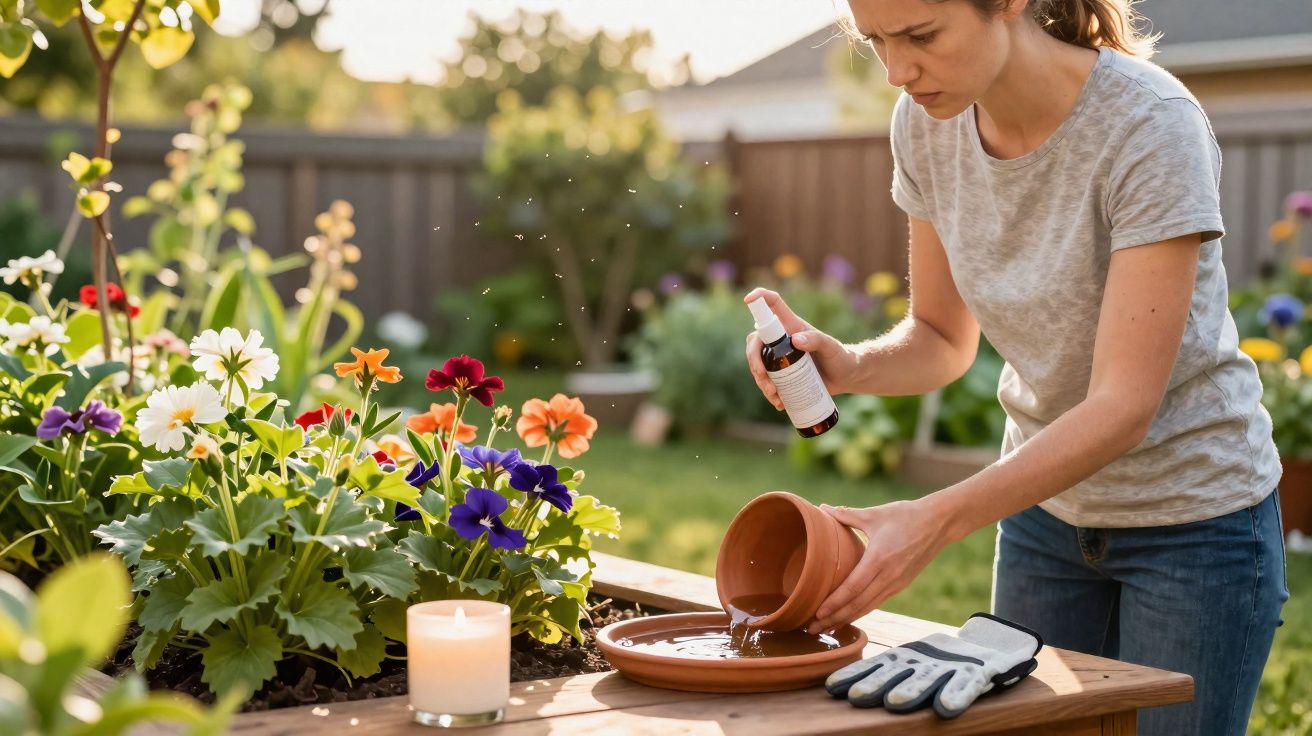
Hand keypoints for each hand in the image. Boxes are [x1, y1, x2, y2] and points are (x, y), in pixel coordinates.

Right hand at [742, 287, 856, 409]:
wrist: (847, 377)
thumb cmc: (841, 357)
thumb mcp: (831, 347)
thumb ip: (816, 340)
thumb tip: (795, 341)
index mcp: (791, 326)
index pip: (772, 305)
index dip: (759, 298)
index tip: (748, 299)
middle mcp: (782, 340)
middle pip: (755, 342)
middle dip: (754, 360)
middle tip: (762, 376)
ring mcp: (780, 358)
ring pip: (758, 365)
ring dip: (760, 381)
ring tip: (774, 396)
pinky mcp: (783, 376)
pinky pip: (768, 382)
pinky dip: (769, 394)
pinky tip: (779, 403)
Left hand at [804, 497, 951, 633]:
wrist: (939, 523)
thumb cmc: (905, 515)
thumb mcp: (874, 514)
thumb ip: (846, 515)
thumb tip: (822, 508)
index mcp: (879, 559)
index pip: (852, 588)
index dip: (834, 603)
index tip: (817, 613)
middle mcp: (888, 576)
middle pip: (858, 605)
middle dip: (835, 619)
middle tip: (813, 628)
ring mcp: (897, 583)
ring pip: (868, 607)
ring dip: (847, 619)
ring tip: (828, 629)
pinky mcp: (902, 584)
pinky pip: (878, 602)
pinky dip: (862, 611)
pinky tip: (849, 617)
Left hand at [824, 613, 1042, 718]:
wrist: (991, 647)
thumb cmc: (942, 660)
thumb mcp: (914, 662)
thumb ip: (887, 670)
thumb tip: (844, 686)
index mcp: (908, 656)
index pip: (876, 666)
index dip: (855, 676)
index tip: (832, 687)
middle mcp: (925, 662)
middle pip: (897, 675)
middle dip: (876, 685)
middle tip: (856, 697)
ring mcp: (951, 668)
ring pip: (928, 681)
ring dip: (911, 691)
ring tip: (895, 702)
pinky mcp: (978, 676)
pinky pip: (966, 688)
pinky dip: (956, 696)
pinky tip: (945, 708)